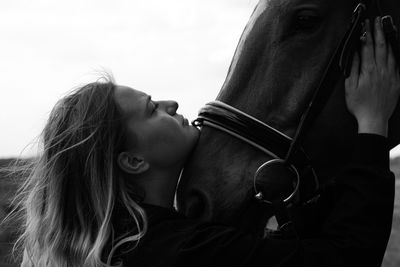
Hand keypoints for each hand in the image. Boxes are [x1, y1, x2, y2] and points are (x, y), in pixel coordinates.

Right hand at [345, 17, 399, 136]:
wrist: (374, 119)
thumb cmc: (359, 105)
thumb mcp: (350, 87)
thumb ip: (353, 69)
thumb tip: (354, 54)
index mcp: (369, 71)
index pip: (367, 48)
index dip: (366, 34)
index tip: (365, 25)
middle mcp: (381, 71)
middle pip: (380, 46)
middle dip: (378, 32)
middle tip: (376, 21)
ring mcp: (391, 75)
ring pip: (390, 52)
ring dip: (387, 39)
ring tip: (385, 29)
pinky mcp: (396, 81)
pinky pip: (397, 62)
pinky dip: (395, 52)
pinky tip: (393, 47)